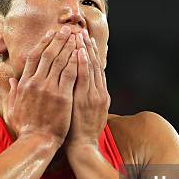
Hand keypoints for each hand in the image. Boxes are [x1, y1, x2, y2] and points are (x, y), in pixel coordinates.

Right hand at [4, 26, 78, 145]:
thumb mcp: (12, 108)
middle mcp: (35, 82)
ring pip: (60, 61)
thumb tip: (11, 81)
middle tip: (67, 29)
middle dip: (59, 39)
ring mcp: (49, 88)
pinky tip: (82, 52)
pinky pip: (70, 74)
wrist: (36, 142)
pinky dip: (76, 61)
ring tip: (76, 36)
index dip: (43, 43)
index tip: (51, 34)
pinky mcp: (62, 96)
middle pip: (48, 54)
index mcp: (24, 84)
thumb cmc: (25, 128)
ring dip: (69, 46)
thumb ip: (11, 92)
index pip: (34, 57)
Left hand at [66, 29, 109, 151]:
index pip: (94, 69)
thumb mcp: (87, 114)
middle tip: (82, 30)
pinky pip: (84, 78)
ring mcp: (93, 95)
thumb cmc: (80, 133)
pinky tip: (79, 51)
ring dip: (85, 49)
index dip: (90, 53)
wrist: (82, 148)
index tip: (85, 40)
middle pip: (93, 64)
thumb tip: (80, 87)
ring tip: (80, 34)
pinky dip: (82, 63)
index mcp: (99, 95)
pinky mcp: (86, 100)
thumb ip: (85, 98)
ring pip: (90, 67)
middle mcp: (98, 92)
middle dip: (87, 47)